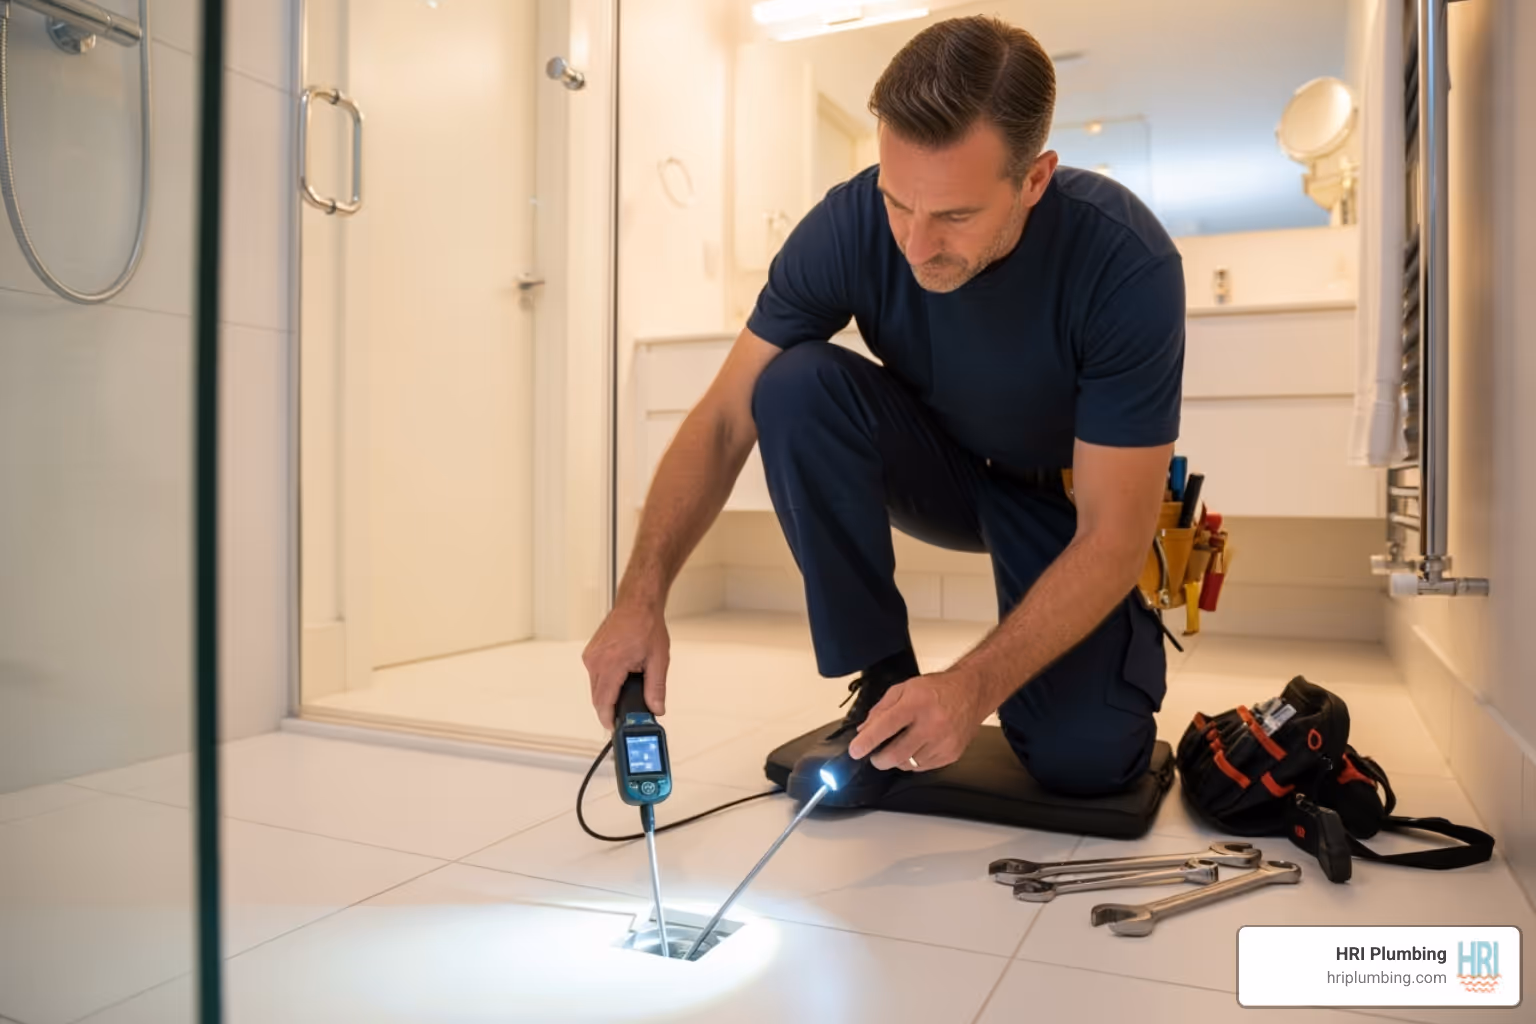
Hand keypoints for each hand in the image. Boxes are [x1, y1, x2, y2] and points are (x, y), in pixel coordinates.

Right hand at [583, 600, 669, 728]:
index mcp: (611, 663)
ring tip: (627, 694)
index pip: (603, 702)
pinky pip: (595, 676)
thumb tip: (656, 708)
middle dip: (610, 709)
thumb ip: (656, 688)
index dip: (608, 719)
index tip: (614, 728)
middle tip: (627, 715)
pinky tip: (621, 679)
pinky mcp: (591, 652)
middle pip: (598, 697)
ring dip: (608, 695)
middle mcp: (596, 660)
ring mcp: (591, 656)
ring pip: (596, 687)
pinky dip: (606, 682)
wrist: (637, 603)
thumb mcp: (658, 660)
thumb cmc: (646, 624)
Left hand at [847, 670, 987, 771]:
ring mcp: (943, 742)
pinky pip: (923, 768)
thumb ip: (881, 709)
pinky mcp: (951, 754)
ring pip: (908, 764)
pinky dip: (913, 761)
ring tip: (901, 744)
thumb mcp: (904, 689)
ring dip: (897, 759)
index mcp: (916, 703)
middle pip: (896, 754)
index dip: (867, 741)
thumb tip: (864, 731)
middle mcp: (932, 724)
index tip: (855, 751)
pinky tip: (917, 747)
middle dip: (878, 759)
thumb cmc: (937, 689)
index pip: (886, 726)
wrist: (971, 693)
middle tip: (875, 754)